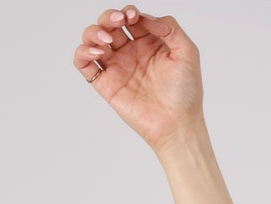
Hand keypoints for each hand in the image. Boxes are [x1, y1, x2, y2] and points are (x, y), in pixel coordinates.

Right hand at [72, 9, 203, 148]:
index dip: (128, 12)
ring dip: (94, 31)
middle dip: (109, 16)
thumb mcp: (188, 53)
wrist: (178, 125)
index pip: (129, 17)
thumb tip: (145, 18)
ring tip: (107, 40)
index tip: (134, 17)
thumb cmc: (186, 94)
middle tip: (119, 22)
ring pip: (92, 38)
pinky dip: (82, 52)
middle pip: (108, 23)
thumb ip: (170, 27)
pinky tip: (97, 52)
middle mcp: (130, 53)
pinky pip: (83, 63)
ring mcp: (117, 67)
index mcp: (148, 43)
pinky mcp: (106, 84)